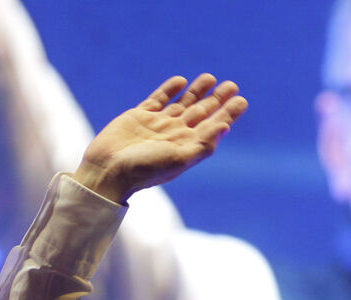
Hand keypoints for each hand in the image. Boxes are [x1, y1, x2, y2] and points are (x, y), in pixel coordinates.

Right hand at [74, 74, 247, 202]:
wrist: (108, 171)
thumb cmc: (145, 170)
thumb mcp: (179, 159)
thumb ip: (203, 144)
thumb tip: (226, 126)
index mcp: (187, 146)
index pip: (213, 126)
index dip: (228, 113)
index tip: (241, 101)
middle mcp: (175, 134)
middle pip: (201, 112)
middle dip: (217, 99)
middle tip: (233, 85)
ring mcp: (158, 124)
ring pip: (182, 103)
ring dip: (198, 91)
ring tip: (211, 78)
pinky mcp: (139, 116)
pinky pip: (158, 99)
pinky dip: (170, 90)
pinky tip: (181, 81)